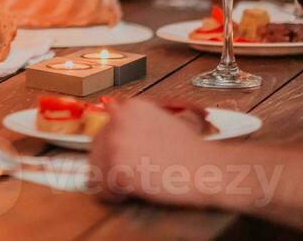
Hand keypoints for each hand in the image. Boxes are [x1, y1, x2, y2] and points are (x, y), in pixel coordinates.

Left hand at [88, 99, 218, 207]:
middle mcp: (118, 119)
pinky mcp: (118, 168)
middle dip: (110, 165)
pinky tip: (130, 194)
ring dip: (110, 181)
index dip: (115, 149)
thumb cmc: (191, 150)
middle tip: (129, 177)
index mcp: (130, 107)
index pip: (105, 130)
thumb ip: (139, 119)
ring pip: (96, 168)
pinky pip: (102, 189)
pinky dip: (114, 196)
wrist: (206, 168)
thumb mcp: (164, 120)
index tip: (127, 159)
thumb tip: (113, 112)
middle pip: (97, 148)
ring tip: (131, 186)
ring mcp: (116, 143)